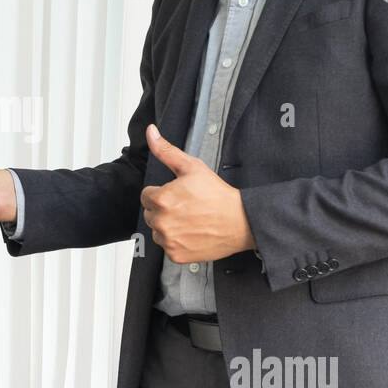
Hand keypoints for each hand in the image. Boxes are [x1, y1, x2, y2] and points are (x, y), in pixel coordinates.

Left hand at [140, 124, 254, 263]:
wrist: (240, 221)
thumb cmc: (218, 195)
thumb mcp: (192, 167)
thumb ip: (166, 151)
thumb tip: (151, 132)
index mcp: (161, 199)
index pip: (146, 196)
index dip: (163, 193)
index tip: (179, 195)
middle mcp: (161, 222)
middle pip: (151, 214)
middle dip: (164, 209)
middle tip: (187, 207)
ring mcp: (168, 240)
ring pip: (158, 231)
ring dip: (169, 226)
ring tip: (190, 220)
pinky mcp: (176, 255)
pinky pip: (167, 247)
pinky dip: (177, 242)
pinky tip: (192, 233)